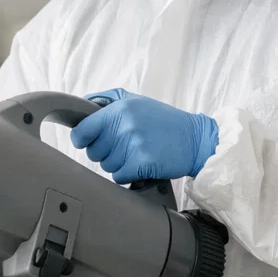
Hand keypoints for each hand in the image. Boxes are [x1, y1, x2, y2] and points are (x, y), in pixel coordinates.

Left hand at [70, 88, 218, 183]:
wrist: (196, 139)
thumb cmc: (164, 120)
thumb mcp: (136, 101)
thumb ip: (107, 100)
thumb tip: (81, 105)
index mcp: (119, 109)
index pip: (82, 131)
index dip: (81, 139)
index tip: (87, 141)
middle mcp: (124, 126)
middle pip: (93, 152)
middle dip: (104, 152)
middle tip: (123, 146)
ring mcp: (133, 145)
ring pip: (106, 166)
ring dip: (117, 163)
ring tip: (135, 153)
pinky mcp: (142, 164)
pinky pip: (118, 176)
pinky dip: (127, 174)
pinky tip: (140, 164)